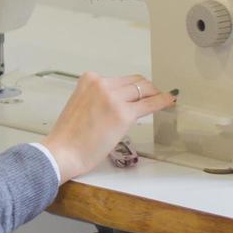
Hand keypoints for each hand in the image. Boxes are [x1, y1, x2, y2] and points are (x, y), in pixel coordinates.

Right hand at [42, 73, 174, 181]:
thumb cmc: (68, 136)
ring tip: (161, 100)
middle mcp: (101, 84)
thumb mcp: (80, 105)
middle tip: (153, 96)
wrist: (62, 152)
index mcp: (88, 80)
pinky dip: (162, 101)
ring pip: (143, 89)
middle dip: (146, 89)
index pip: (119, 80)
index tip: (139, 92)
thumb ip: (97, 99)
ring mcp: (113, 98)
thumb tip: (116, 104)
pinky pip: (150, 104)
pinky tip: (169, 101)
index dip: (132, 88)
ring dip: (154, 94)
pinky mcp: (124, 114)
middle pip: (134, 81)